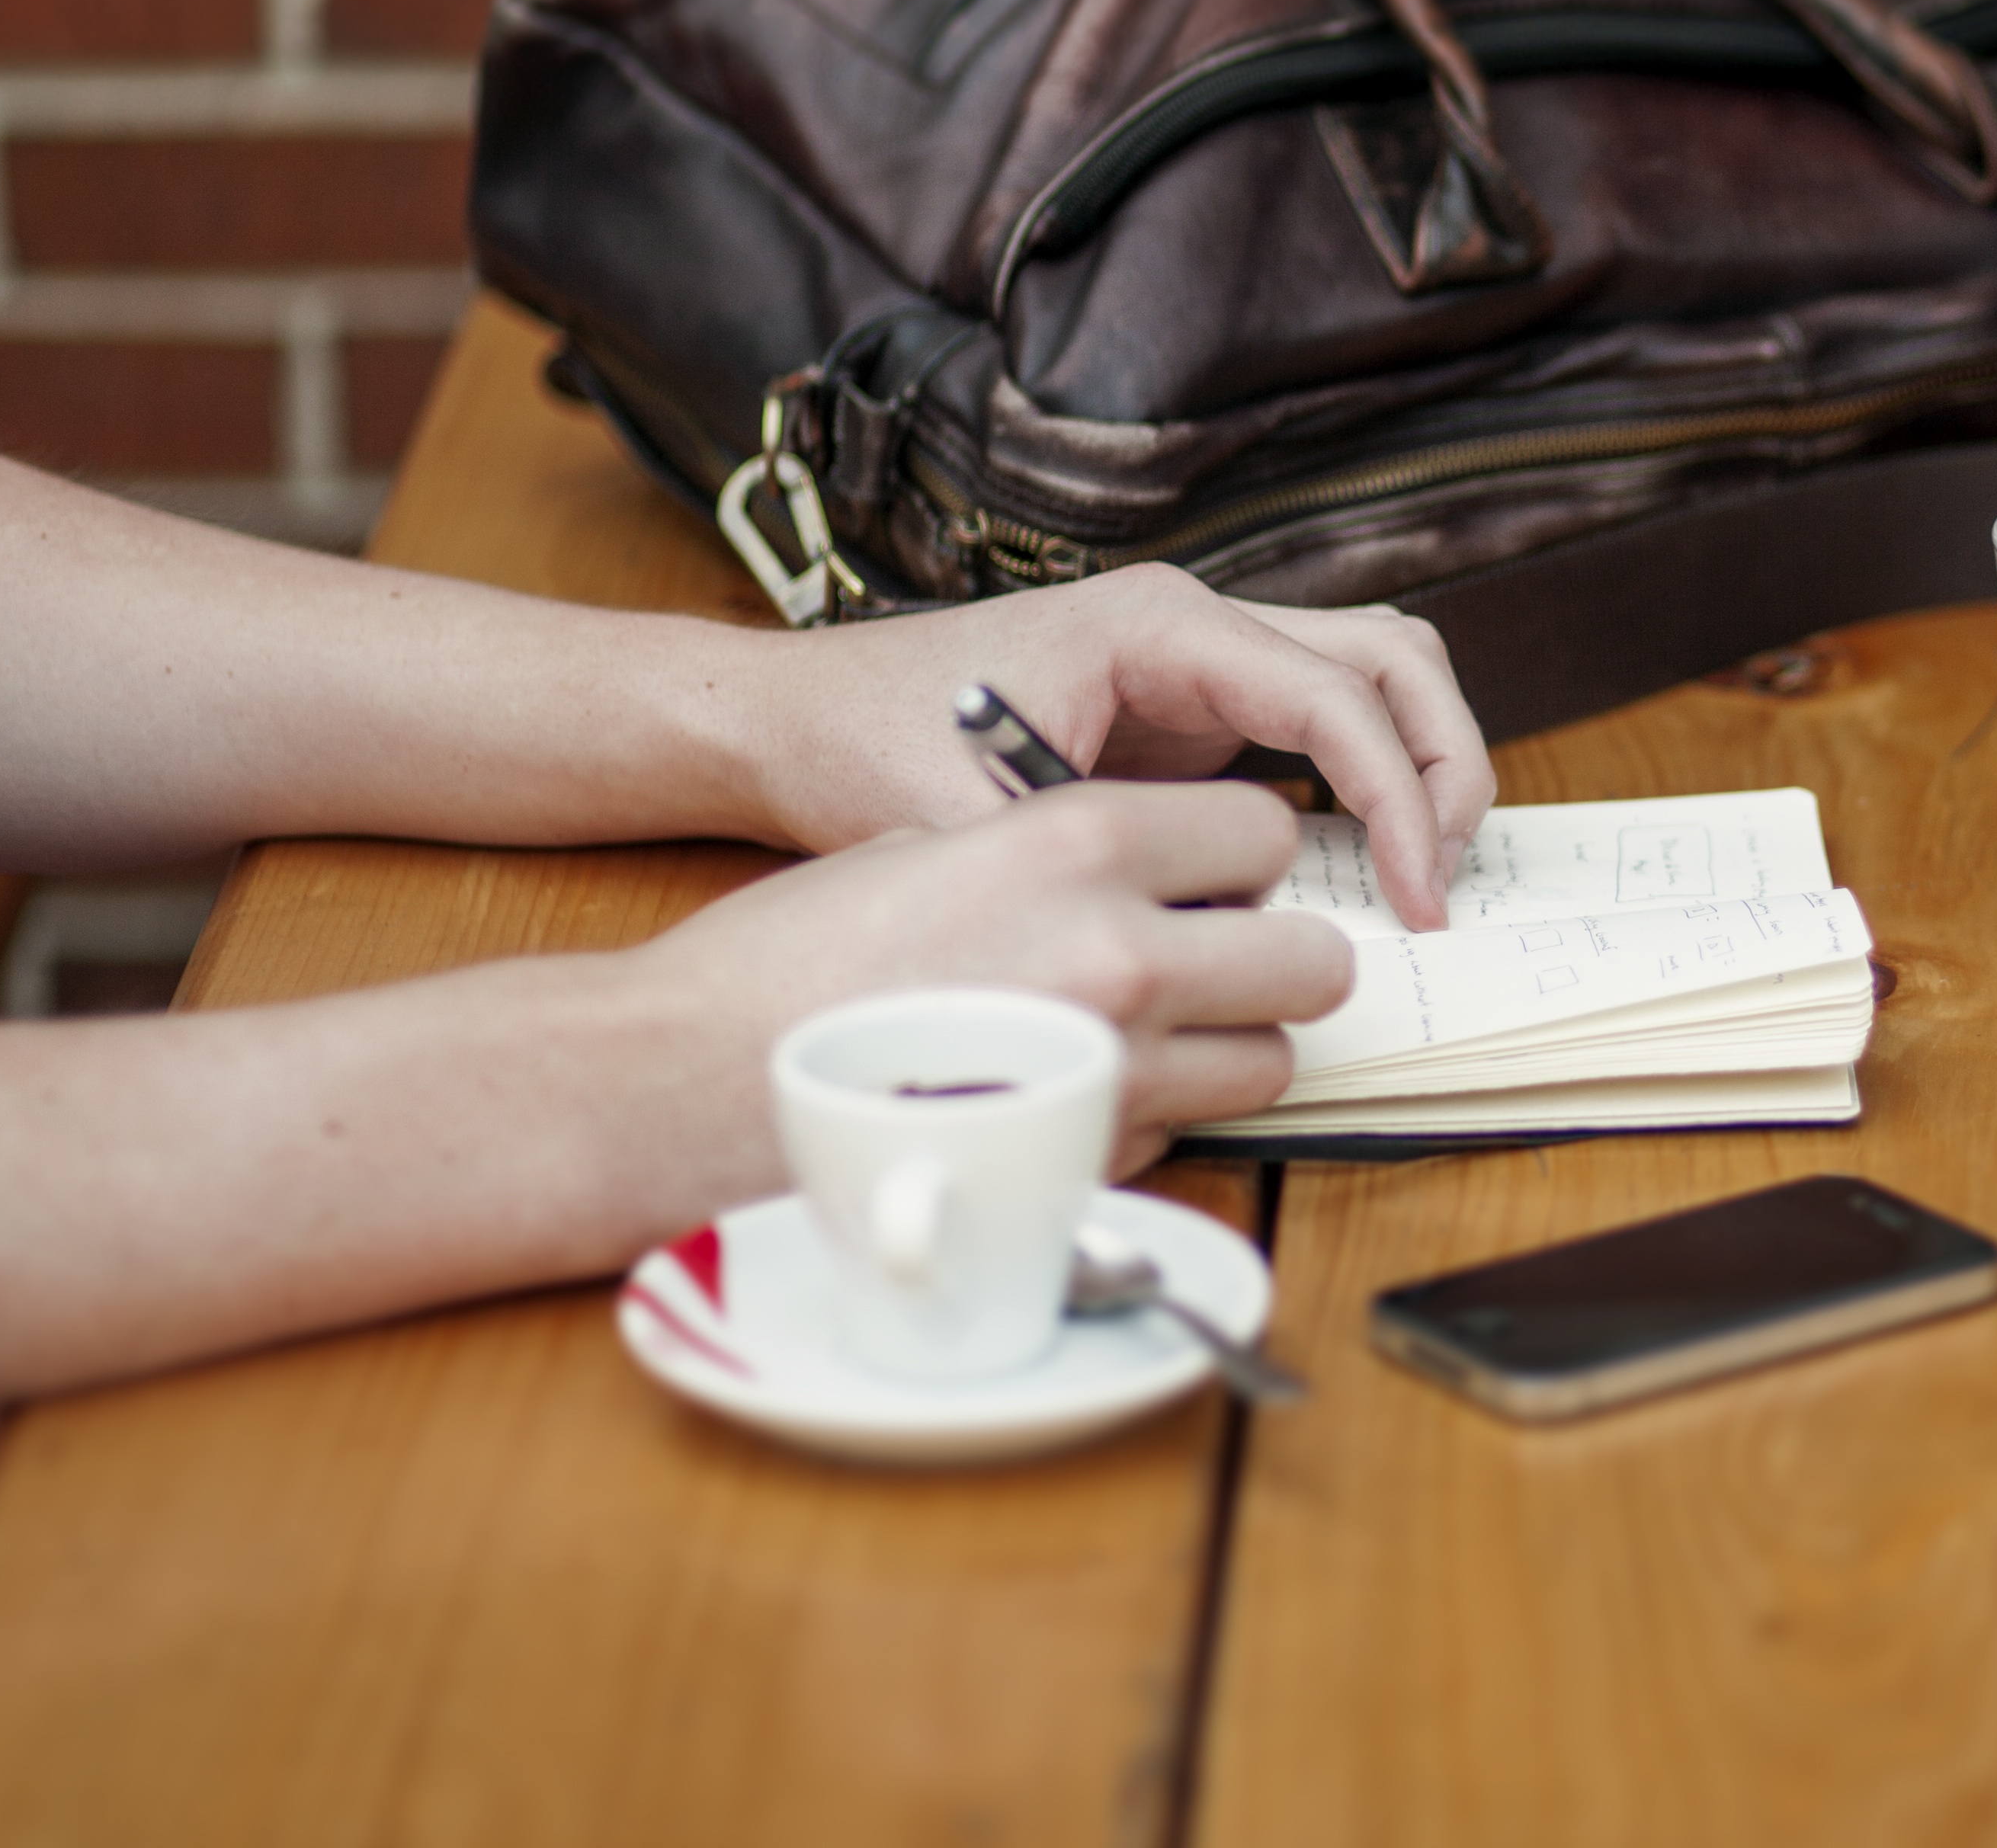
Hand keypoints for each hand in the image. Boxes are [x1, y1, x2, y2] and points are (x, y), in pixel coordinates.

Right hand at [623, 780, 1347, 1192]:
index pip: (1267, 831)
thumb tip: (1148, 878)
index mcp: (1079, 842)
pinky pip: (1186, 1133)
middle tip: (1217, 963)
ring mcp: (1116, 1070)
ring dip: (1228, 1048)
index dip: (1245, 858)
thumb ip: (1059, 856)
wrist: (684, 1082)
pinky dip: (1154, 1117)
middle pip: (1312, 961)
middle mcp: (1121, 951)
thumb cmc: (788, 960)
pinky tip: (1070, 1094)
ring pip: (1270, 1063)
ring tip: (1145, 1036)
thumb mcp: (930, 845)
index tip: (1214, 875)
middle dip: (1273, 961)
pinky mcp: (1090, 1164)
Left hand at [729, 565, 1493, 927]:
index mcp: (1159, 624)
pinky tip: (1360, 868)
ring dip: (1420, 762)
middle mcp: (1196, 621)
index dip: (1400, 799)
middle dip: (1444, 764)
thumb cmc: (868, 747)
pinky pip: (1324, 722)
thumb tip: (1209, 947)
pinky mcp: (1195, 705)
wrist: (795, 717)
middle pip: (1393, 656)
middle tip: (1445, 879)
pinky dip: (1369, 781)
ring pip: (1375, 673)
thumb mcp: (974, 825)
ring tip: (1422, 870)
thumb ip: (1091, 875)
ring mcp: (1202, 658)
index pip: (1338, 695)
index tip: (1415, 897)